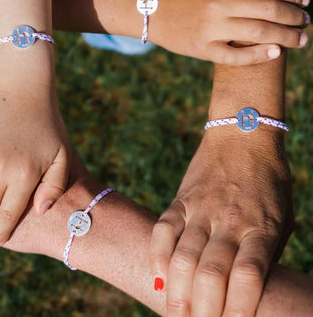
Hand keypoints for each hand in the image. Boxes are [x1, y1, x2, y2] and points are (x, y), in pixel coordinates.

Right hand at [150, 127, 292, 316]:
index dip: (238, 310)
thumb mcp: (281, 219)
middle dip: (201, 310)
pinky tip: (159, 276)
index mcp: (260, 228)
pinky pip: (163, 229)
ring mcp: (201, 208)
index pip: (248, 278)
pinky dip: (157, 255)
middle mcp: (229, 220)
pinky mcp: (182, 198)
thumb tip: (244, 291)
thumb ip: (263, 254)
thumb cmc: (269, 182)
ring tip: (175, 313)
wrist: (242, 138)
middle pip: (210, 274)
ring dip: (177, 292)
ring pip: (183, 256)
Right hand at [152, 0, 308, 64]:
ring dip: (286, 37)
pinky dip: (257, 56)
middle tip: (306, 21)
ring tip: (300, 39)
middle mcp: (220, 4)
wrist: (154, 11)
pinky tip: (275, 53)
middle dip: (295, 17)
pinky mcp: (204, 49)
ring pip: (259, 33)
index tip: (305, 1)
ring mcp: (212, 29)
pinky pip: (235, 56)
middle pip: (270, 11)